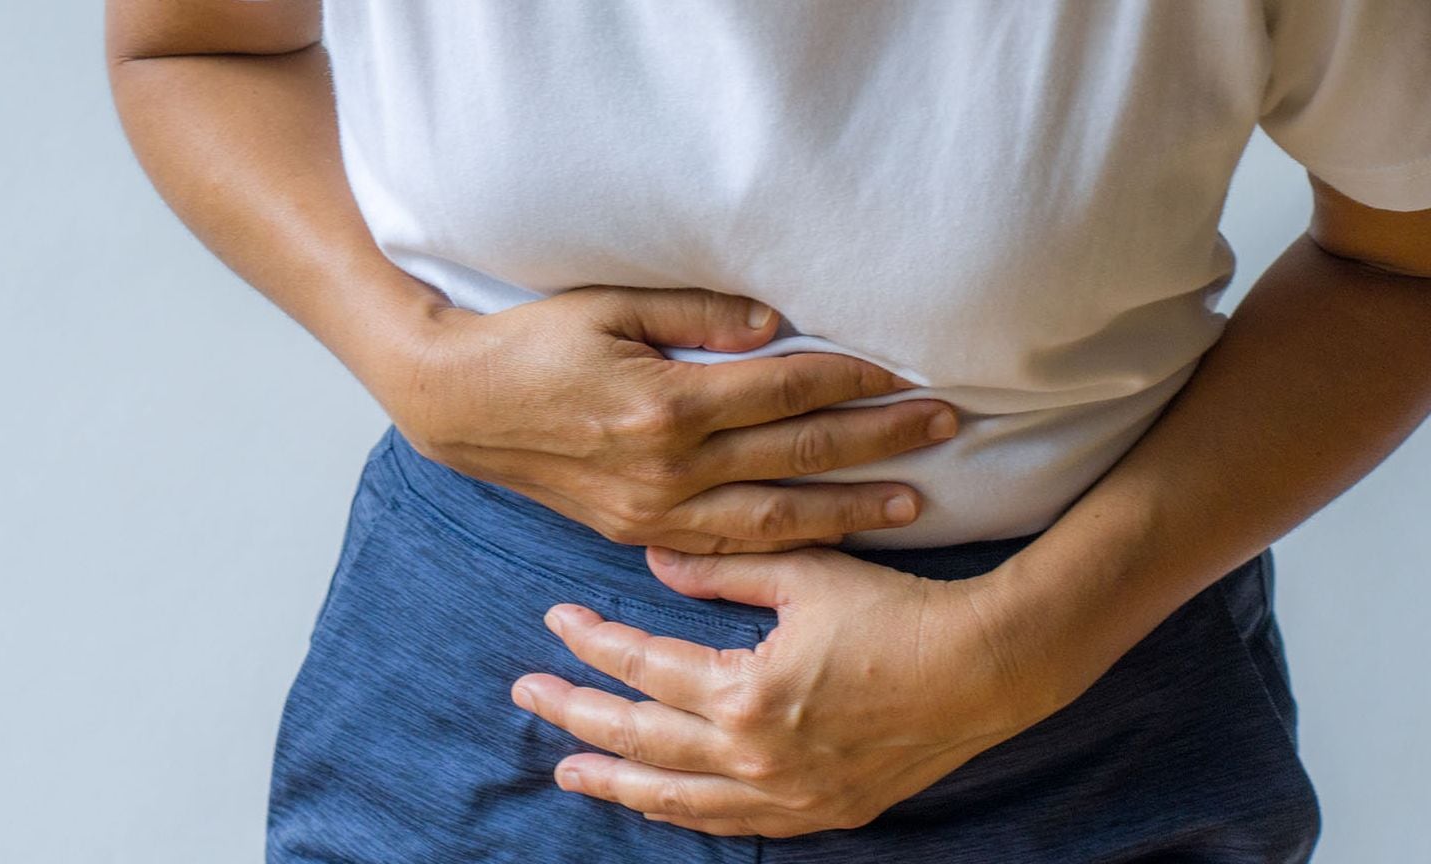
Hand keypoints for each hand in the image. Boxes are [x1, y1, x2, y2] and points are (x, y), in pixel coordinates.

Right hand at [386, 285, 959, 552]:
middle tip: (945, 426)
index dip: (852, 378)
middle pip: (797, 456)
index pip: (785, 392)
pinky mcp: (639, 533)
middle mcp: (669, 468)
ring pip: (775, 518)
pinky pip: (729, 548)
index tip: (906, 370)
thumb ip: (697, 317)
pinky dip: (786, 545)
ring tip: (915, 503)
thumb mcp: (608, 307)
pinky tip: (830, 539)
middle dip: (878, 441)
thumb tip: (776, 324)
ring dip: (850, 509)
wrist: (459, 406)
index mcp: (666, 404)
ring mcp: (655, 511)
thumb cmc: (532, 343)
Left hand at [508, 546, 1067, 836]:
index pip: (643, 668)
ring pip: (676, 798)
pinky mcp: (820, 813)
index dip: (593, 643)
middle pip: (640, 739)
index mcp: (745, 693)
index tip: (556, 620)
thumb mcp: (806, 575)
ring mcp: (786, 795)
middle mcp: (755, 756)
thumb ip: (723, 568)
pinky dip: (684, 812)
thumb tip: (654, 563)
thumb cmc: (898, 612)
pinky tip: (658, 804)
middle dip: (576, 715)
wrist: (986, 670)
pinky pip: (731, 823)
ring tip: (569, 770)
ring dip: (616, 780)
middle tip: (526, 695)